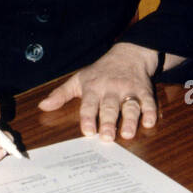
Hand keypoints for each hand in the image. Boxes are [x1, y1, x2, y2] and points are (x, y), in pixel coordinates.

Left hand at [38, 41, 160, 140]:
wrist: (128, 54)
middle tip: (107, 137)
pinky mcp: (144, 91)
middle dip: (108, 122)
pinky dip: (150, 111)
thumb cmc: (100, 72)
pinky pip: (148, 101)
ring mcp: (129, 89)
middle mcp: (111, 89)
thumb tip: (42, 106)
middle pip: (109, 106)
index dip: (88, 117)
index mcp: (93, 88)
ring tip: (127, 133)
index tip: (88, 131)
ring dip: (129, 119)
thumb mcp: (78, 79)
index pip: (89, 104)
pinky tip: (149, 122)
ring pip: (129, 105)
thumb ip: (61, 94)